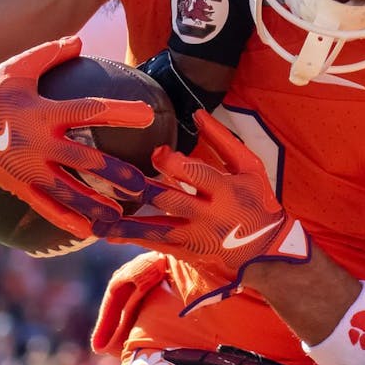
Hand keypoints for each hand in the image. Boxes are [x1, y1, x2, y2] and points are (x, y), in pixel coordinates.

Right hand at [0, 36, 154, 238]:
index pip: (92, 111)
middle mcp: (40, 145)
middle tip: (146, 184)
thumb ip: (49, 54)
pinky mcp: (18, 186)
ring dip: (99, 205)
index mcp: (44, 113)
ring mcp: (29, 169)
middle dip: (119, 174)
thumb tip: (79, 39)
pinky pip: (46, 208)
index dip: (122, 112)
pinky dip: (68, 220)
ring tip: (124, 215)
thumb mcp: (17, 68)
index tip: (149, 114)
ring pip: (71, 192)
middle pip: (88, 162)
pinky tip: (89, 231)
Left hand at [102, 111, 310, 311]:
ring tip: (98, 211)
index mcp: (226, 189)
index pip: (197, 174)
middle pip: (170, 200)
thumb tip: (197, 113)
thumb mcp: (250, 168)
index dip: (173, 163)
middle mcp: (209, 215)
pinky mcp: (186, 251)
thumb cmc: (257, 202)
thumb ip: (223, 140)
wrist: (266, 251)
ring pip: (155, 227)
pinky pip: (154, 244)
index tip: (156, 151)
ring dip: (125, 219)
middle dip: (143, 188)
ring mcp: (195, 236)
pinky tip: (105, 231)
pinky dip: (129, 237)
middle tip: (118, 175)